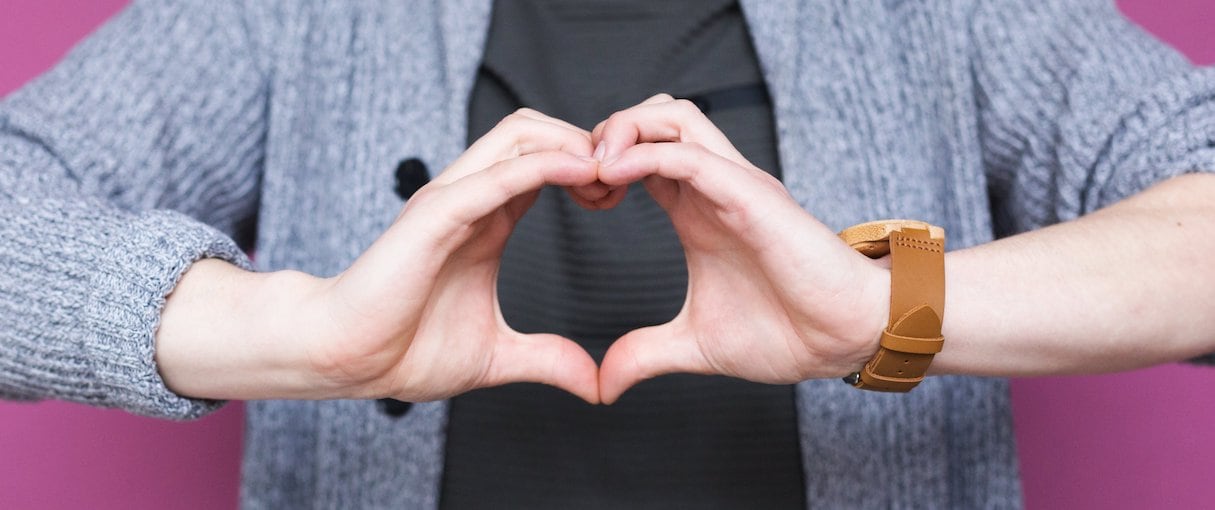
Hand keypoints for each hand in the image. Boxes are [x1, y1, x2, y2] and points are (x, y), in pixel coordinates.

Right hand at [158, 109, 602, 402]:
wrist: (347, 360)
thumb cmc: (405, 350)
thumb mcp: (498, 356)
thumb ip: (548, 360)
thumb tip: (595, 385)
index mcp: (489, 220)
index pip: (546, 163)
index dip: (591, 168)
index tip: (621, 197)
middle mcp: (472, 198)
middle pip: (538, 132)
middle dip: (588, 144)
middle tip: (623, 180)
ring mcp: (453, 200)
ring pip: (519, 134)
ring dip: (572, 144)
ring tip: (607, 175)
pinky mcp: (436, 214)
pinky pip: (497, 173)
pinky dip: (543, 165)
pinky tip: (580, 174)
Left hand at [592, 95, 891, 403]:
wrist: (845, 339)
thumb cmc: (787, 333)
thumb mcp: (693, 346)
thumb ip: (644, 354)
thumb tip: (603, 384)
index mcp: (694, 210)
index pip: (638, 153)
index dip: (597, 163)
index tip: (573, 199)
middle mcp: (712, 187)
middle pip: (652, 118)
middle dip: (604, 134)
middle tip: (576, 179)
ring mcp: (732, 185)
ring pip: (673, 116)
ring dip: (623, 130)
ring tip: (593, 170)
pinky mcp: (750, 194)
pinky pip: (692, 152)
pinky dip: (645, 153)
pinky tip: (611, 176)